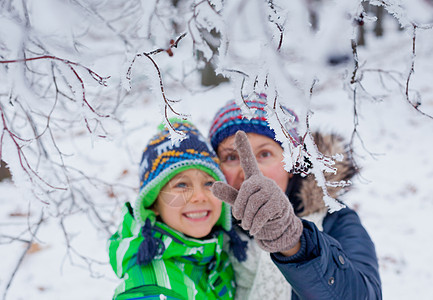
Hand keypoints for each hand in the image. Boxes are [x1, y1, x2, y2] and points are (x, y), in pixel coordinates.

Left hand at [212, 130, 302, 252]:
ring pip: (253, 204)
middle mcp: (264, 182)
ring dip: (247, 219)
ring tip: (247, 226)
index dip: (244, 147)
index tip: (239, 131)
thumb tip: (213, 185)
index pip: (248, 161)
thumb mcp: (241, 204)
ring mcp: (273, 192)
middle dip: (240, 208)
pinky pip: (262, 214)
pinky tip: (253, 230)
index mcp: (254, 179)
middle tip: (240, 219)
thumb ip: (228, 194)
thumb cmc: (257, 212)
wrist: (279, 227)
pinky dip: (255, 224)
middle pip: (245, 191)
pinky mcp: (280, 204)